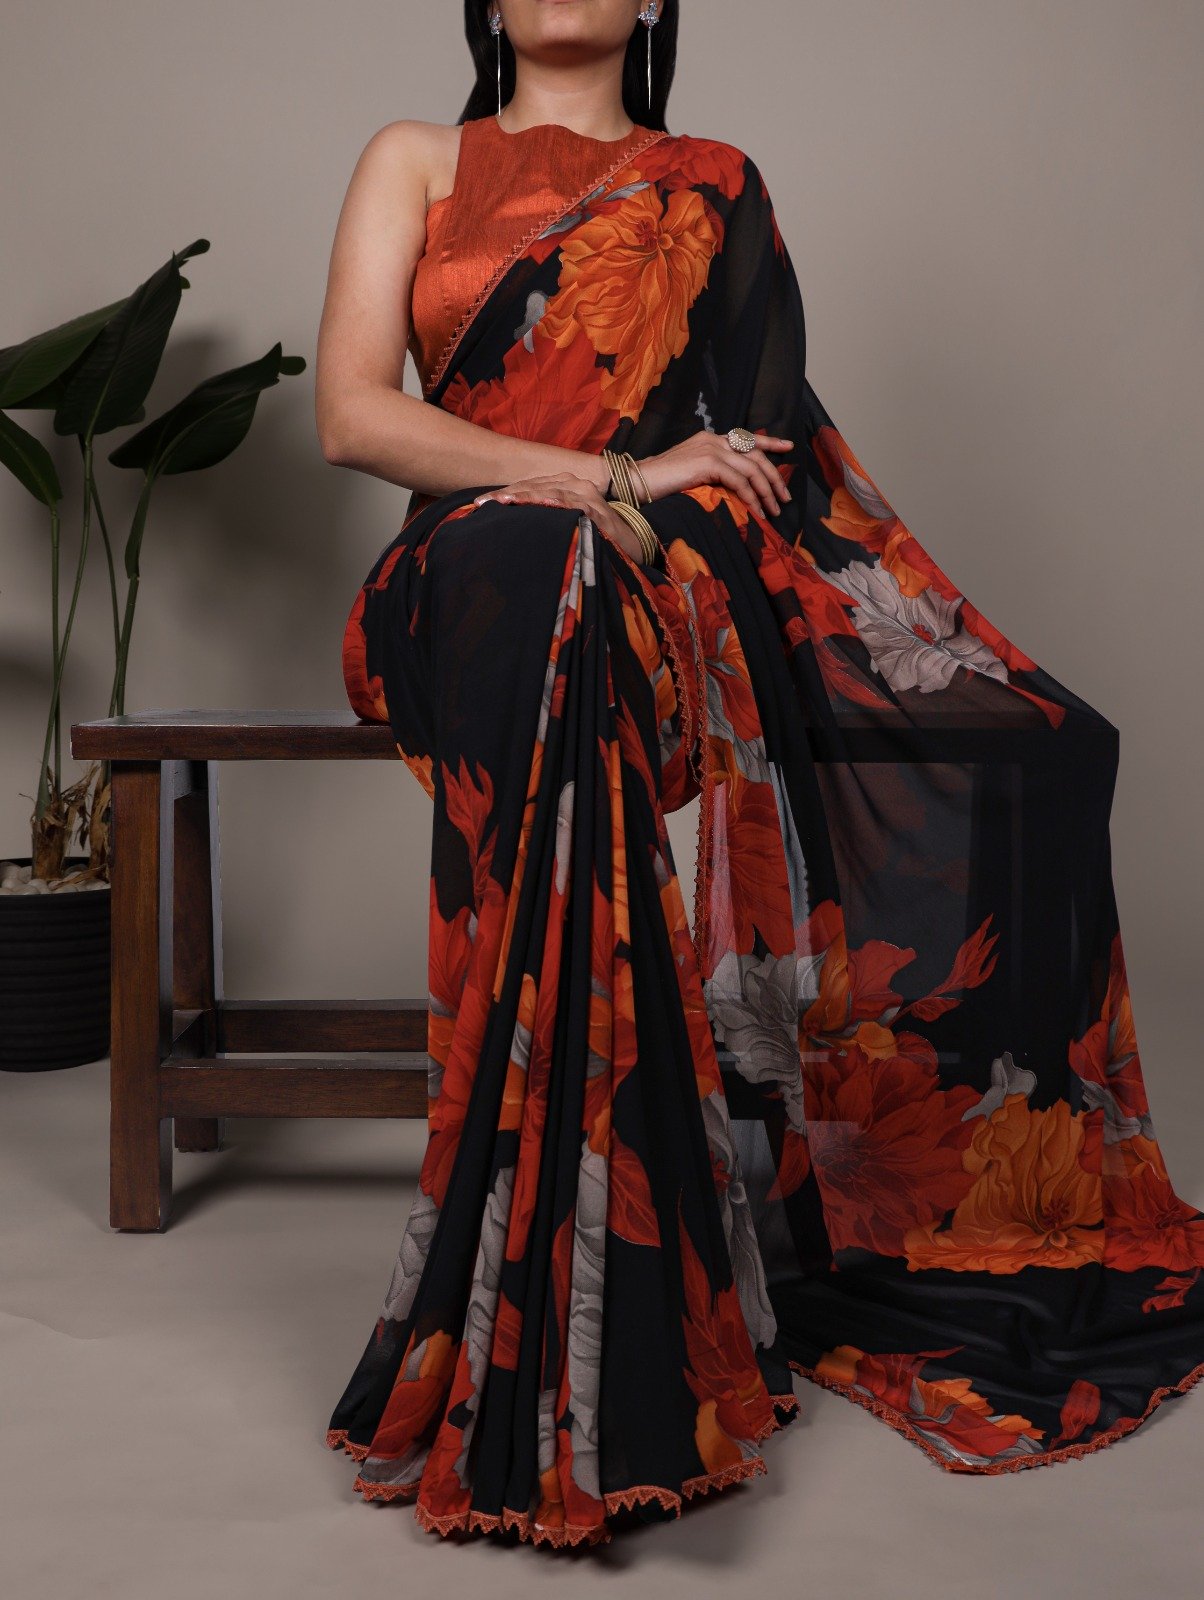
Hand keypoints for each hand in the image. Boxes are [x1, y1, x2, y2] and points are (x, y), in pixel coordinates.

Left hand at [472, 474, 647, 564]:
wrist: (632, 548)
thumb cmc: (595, 538)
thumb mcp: (565, 524)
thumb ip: (545, 518)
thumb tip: (512, 525)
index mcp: (565, 485)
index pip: (529, 486)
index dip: (505, 494)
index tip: (479, 503)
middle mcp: (576, 484)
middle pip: (533, 486)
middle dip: (506, 495)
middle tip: (480, 503)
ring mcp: (587, 495)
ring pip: (547, 492)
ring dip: (521, 497)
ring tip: (498, 503)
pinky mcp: (596, 509)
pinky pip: (568, 504)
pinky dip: (549, 503)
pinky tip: (532, 505)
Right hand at [636, 429, 793, 517]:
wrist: (638, 481)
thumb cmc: (660, 483)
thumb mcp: (691, 473)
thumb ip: (711, 472)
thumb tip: (732, 488)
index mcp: (710, 439)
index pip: (746, 438)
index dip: (770, 441)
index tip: (788, 447)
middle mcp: (713, 439)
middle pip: (755, 454)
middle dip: (774, 476)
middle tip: (784, 497)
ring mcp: (711, 449)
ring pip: (752, 468)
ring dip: (766, 491)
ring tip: (773, 510)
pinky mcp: (708, 463)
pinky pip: (739, 481)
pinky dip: (751, 498)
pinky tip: (756, 512)